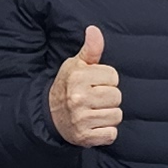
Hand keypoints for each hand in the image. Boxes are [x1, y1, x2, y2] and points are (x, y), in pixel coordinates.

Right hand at [47, 25, 123, 147]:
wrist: (50, 115)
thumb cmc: (69, 86)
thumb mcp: (76, 65)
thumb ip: (90, 49)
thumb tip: (94, 30)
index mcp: (77, 78)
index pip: (113, 77)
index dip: (107, 80)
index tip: (96, 83)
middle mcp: (78, 98)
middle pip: (117, 96)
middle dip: (109, 97)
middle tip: (95, 99)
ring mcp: (81, 119)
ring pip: (116, 116)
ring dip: (109, 114)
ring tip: (95, 111)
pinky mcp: (85, 137)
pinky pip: (111, 134)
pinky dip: (106, 132)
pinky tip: (96, 125)